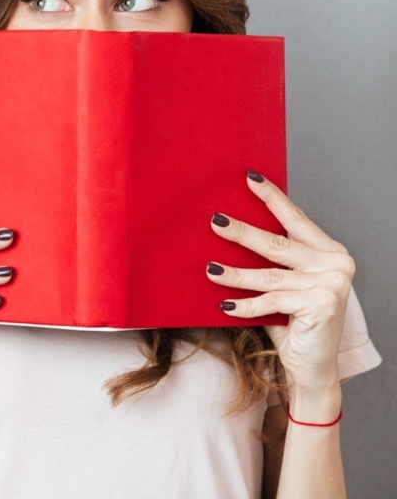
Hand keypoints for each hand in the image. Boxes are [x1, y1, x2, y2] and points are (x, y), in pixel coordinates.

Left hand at [205, 171, 354, 395]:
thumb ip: (273, 260)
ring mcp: (331, 285)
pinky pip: (272, 301)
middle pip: (277, 244)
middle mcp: (335, 264)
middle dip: (242, 232)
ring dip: (234, 273)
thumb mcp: (285, 284)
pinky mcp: (321, 305)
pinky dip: (245, 305)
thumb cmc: (293, 321)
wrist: (312, 367)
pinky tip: (224, 305)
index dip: (271, 198)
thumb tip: (229, 228)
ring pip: (269, 275)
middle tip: (215, 221)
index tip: (249, 178)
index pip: (295, 219)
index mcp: (329, 252)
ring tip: (209, 268)